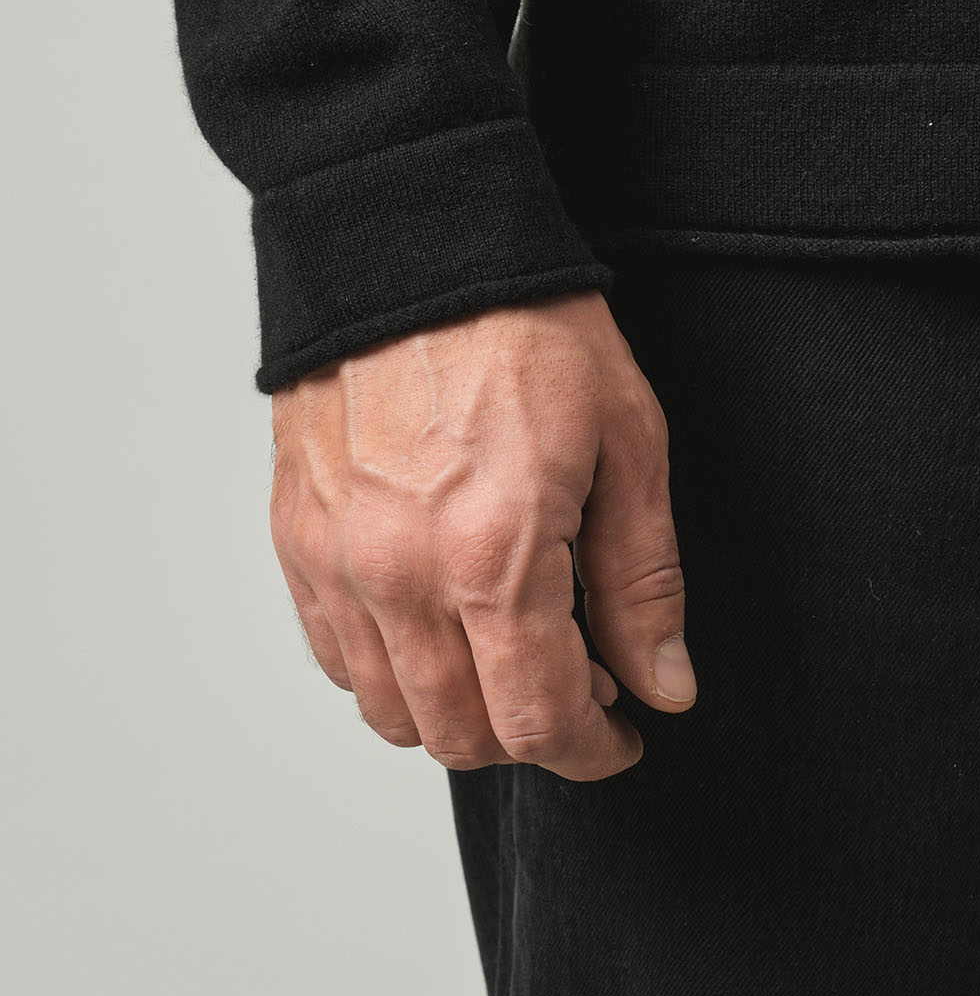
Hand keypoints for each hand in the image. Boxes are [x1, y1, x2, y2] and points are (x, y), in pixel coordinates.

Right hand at [268, 290, 694, 780]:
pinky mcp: (297, 538)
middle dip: (533, 738)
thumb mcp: (630, 448)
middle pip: (461, 736)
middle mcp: (399, 576)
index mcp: (492, 557)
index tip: (624, 738)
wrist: (417, 244)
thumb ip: (644, 584)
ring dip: (461, 714)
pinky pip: (336, 657)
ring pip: (391, 712)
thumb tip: (666, 687)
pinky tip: (443, 627)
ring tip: (513, 658)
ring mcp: (336, 562)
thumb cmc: (530, 330)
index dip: (593, 752)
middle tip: (584, 691)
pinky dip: (392, 672)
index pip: (538, 722)